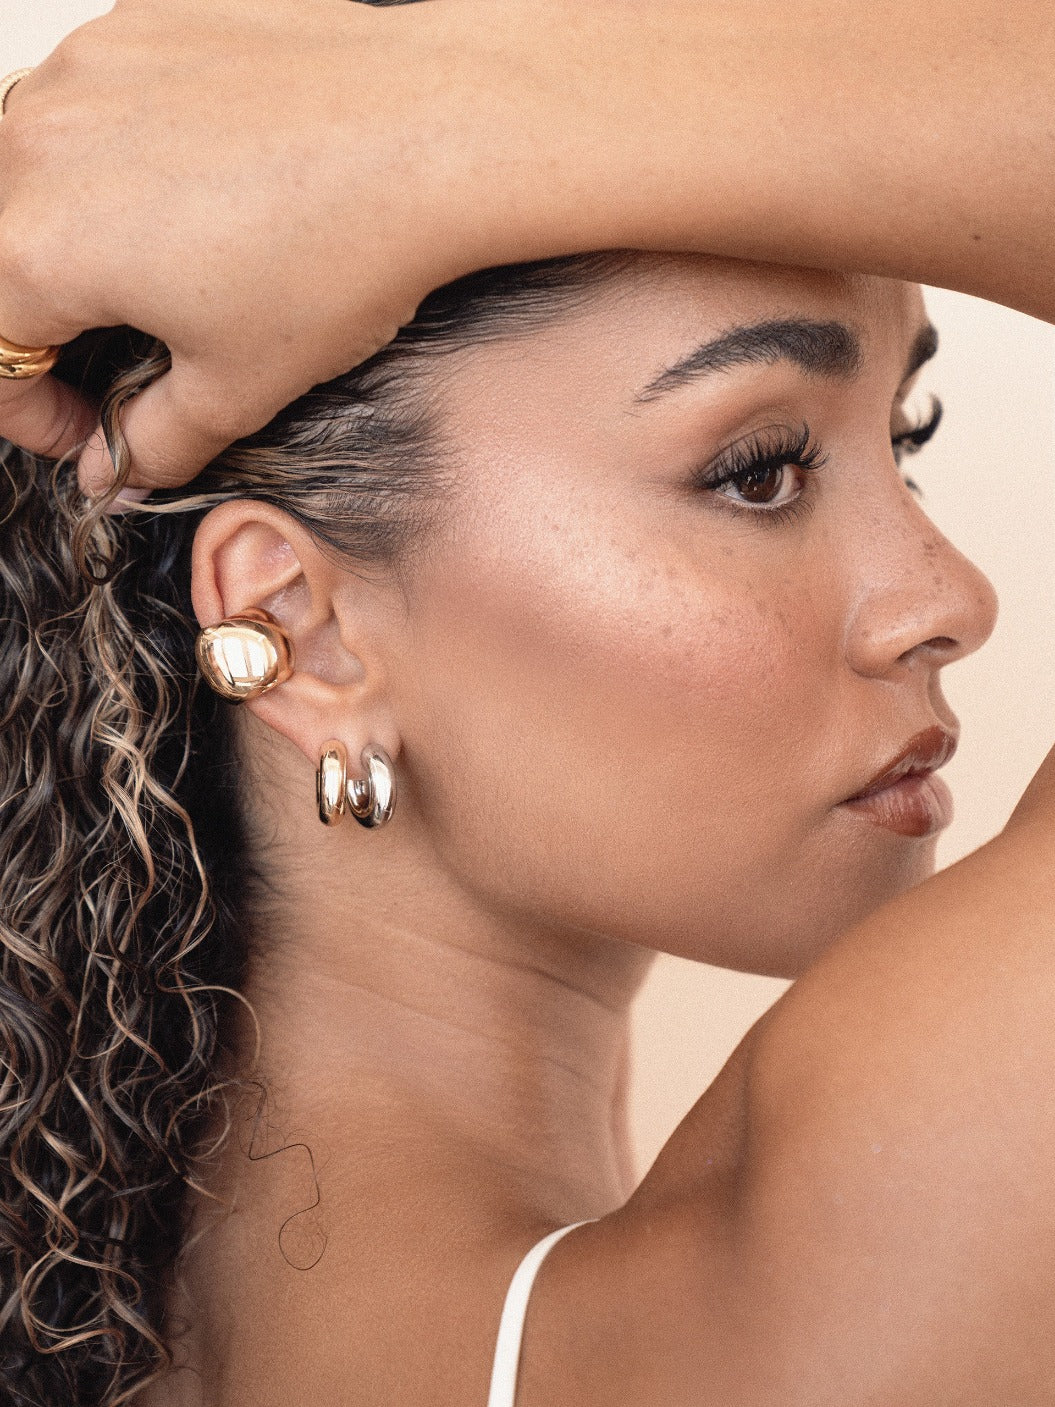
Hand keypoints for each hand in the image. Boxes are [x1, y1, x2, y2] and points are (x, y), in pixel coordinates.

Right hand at [0, 0, 485, 492]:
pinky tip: (206, 189)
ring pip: (42, 174)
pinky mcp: (137, 25)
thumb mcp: (238, 386)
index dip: (32, 414)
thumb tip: (113, 469)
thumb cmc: (339, 254)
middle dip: (52, 324)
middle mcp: (35, 143)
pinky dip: (127, 156)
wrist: (430, 135)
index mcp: (36, 246)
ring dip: (82, 234)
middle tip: (128, 359)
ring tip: (170, 269)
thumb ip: (151, 441)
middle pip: (4, 258)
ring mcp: (84, 69)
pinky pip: (98, 103)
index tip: (88, 430)